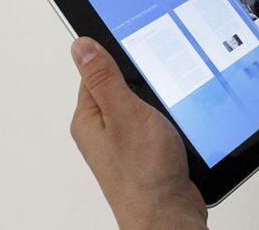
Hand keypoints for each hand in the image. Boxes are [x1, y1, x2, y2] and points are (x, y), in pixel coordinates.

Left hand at [70, 37, 207, 229]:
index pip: (97, 71)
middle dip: (144, 83)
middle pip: (121, 86)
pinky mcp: (144, 149)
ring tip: (168, 114)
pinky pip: (154, 121)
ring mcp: (124, 141)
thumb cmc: (145, 173)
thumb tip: (82, 46)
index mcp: (89, 118)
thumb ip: (104, 78)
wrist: (169, 214)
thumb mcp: (125, 114)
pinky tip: (176, 126)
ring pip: (142, 104)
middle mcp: (104, 129)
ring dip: (158, 102)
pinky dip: (166, 118)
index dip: (120, 59)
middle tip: (158, 92)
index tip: (141, 55)